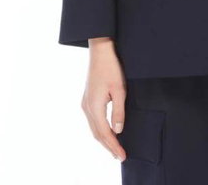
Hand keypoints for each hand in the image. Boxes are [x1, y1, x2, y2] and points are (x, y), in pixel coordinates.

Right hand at [80, 38, 127, 162]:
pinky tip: (107, 131)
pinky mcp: (87, 98)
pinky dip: (100, 130)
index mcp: (94, 106)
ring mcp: (85, 103)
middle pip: (97, 134)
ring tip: (114, 148)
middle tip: (120, 156)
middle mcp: (87, 107)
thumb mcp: (119, 89)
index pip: (105, 133)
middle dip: (108, 146)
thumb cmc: (111, 67)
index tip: (122, 156)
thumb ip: (118, 111)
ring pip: (93, 128)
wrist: (100, 51)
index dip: (114, 146)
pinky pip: (93, 120)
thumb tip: (118, 131)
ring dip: (103, 139)